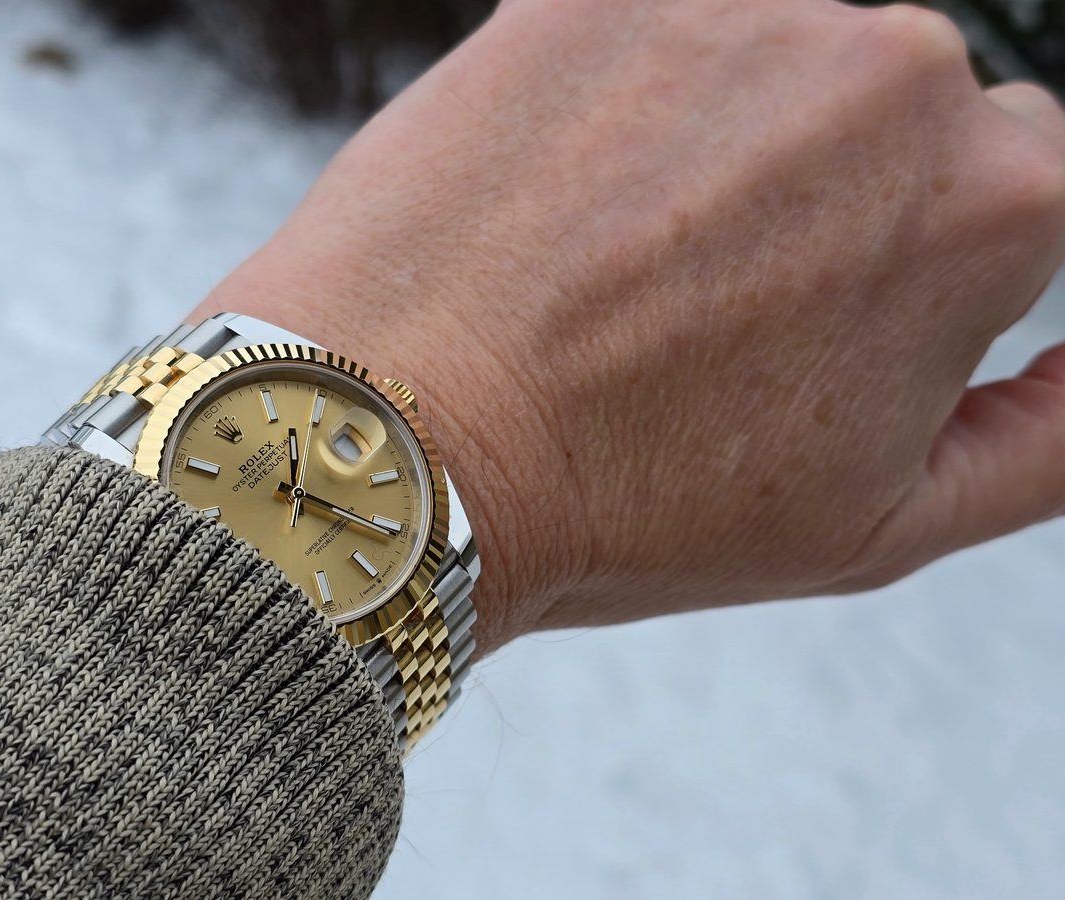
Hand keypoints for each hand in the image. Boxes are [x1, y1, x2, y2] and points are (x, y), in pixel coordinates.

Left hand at [192, 0, 1064, 654]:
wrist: (405, 445)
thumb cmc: (631, 505)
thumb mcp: (883, 524)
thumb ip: (1048, 440)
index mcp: (986, 203)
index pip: (1019, 186)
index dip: (915, 263)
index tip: (821, 313)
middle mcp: (886, 72)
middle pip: (897, 113)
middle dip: (830, 195)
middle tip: (704, 300)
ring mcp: (735, 11)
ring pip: (774, 60)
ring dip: (720, 137)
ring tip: (618, 256)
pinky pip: (653, 26)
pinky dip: (624, 94)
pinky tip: (562, 194)